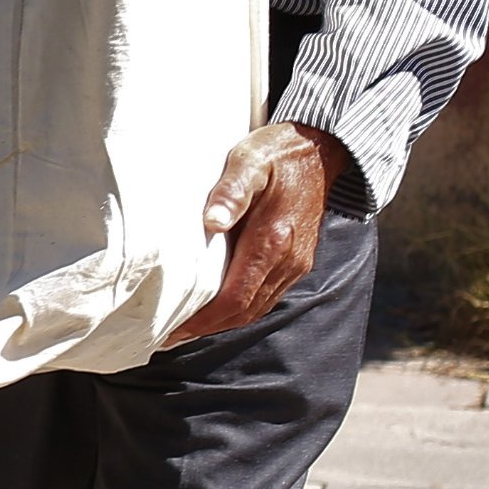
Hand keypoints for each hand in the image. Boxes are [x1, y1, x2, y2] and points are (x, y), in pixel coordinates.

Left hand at [169, 122, 348, 345]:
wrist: (320, 151)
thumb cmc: (277, 152)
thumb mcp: (250, 159)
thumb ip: (231, 190)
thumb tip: (212, 221)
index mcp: (272, 240)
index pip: (235, 297)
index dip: (203, 320)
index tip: (173, 330)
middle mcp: (288, 260)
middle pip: (244, 311)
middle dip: (207, 328)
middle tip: (168, 337)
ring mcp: (295, 264)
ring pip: (257, 308)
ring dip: (223, 323)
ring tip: (186, 329)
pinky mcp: (297, 261)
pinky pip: (266, 296)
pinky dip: (240, 308)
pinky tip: (217, 308)